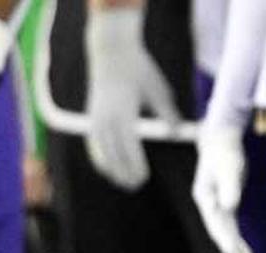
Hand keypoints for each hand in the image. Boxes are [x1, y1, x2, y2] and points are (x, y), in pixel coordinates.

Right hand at [84, 7, 180, 190]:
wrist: (111, 53)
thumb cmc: (138, 69)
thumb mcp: (159, 90)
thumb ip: (167, 114)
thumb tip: (174, 134)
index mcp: (124, 115)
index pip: (129, 150)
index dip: (135, 166)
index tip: (143, 178)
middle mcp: (106, 121)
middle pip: (113, 156)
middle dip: (123, 173)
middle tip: (134, 186)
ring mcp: (96, 121)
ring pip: (101, 153)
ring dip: (111, 169)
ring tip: (121, 181)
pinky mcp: (91, 119)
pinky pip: (94, 146)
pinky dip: (100, 158)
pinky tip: (107, 166)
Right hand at [192, 123, 252, 252]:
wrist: (219, 142)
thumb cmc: (225, 153)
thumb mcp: (230, 168)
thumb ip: (230, 187)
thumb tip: (229, 207)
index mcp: (205, 197)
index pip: (215, 221)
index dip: (224, 237)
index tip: (232, 251)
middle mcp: (207, 203)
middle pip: (217, 228)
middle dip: (229, 245)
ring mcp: (214, 204)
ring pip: (223, 228)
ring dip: (233, 244)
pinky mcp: (224, 201)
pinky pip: (229, 223)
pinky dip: (235, 235)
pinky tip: (242, 247)